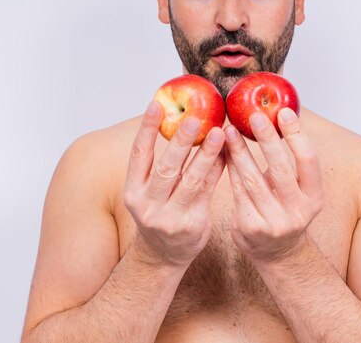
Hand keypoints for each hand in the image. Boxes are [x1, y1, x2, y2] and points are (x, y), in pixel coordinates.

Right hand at [123, 101, 225, 267]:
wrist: (162, 256)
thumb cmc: (158, 213)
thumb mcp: (147, 193)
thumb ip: (158, 165)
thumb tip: (177, 122)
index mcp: (132, 191)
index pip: (139, 155)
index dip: (146, 129)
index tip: (156, 104)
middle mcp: (148, 205)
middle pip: (167, 167)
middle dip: (181, 141)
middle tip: (196, 118)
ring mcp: (171, 217)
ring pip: (192, 180)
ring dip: (206, 154)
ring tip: (219, 132)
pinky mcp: (193, 224)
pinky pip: (208, 191)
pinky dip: (217, 170)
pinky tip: (227, 153)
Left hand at [224, 108, 322, 263]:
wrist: (276, 252)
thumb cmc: (285, 209)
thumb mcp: (299, 191)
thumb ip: (290, 162)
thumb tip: (276, 117)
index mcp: (315, 198)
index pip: (309, 161)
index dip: (297, 135)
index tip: (283, 112)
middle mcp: (298, 212)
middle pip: (281, 169)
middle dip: (267, 139)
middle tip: (254, 115)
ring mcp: (274, 223)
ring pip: (253, 180)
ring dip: (240, 151)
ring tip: (230, 129)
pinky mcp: (250, 227)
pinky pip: (237, 191)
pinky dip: (230, 169)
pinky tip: (223, 152)